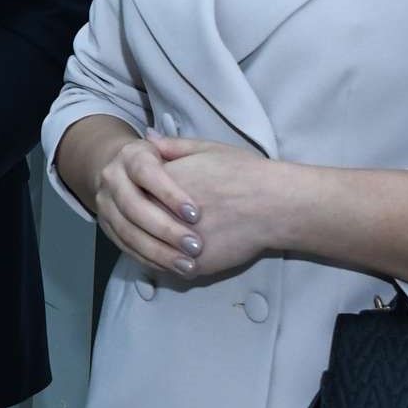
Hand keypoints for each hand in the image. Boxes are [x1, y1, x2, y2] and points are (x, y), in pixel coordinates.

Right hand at [85, 131, 205, 276]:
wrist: (120, 171)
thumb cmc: (159, 162)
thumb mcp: (170, 148)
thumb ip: (176, 146)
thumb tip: (158, 139)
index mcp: (130, 156)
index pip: (146, 173)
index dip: (169, 194)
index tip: (196, 215)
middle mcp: (112, 179)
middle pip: (134, 207)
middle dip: (166, 229)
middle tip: (196, 246)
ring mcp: (106, 205)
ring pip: (127, 232)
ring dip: (158, 252)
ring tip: (188, 265)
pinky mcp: (106, 227)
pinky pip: (125, 247)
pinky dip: (149, 260)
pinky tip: (173, 269)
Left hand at [146, 134, 283, 275]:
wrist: (273, 204)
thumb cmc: (243, 173)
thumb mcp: (206, 149)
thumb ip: (173, 147)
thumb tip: (149, 139)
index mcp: (159, 184)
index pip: (134, 193)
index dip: (143, 194)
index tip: (155, 195)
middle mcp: (161, 215)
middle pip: (137, 223)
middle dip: (145, 223)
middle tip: (161, 220)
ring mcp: (174, 245)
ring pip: (150, 251)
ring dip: (154, 247)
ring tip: (170, 240)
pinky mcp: (192, 266)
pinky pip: (170, 269)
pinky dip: (171, 264)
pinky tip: (180, 255)